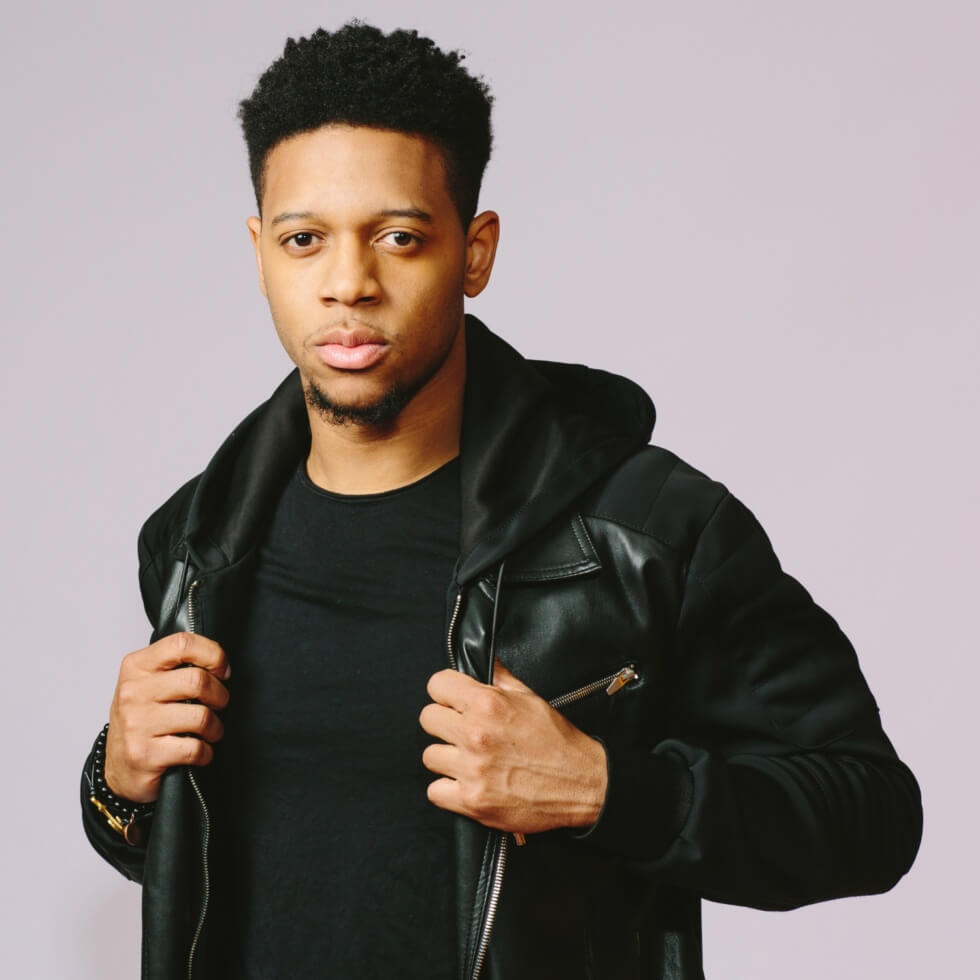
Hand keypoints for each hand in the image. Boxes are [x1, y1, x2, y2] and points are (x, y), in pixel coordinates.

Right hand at [104, 632, 229, 802]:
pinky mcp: (145, 754)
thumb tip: (219, 663)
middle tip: (220, 704)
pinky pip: (194, 748)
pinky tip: (200, 752)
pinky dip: (206, 752)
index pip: (183, 644)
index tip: (222, 670)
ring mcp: (137, 724)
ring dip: (215, 727)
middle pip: (197, 681)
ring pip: (201, 717)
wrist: (117, 766)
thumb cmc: (141, 720)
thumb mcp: (150, 683)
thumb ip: (177, 667)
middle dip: (220, 695)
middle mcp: (133, 693)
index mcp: (137, 667)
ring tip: (211, 731)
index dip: (213, 655)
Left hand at [419, 660, 607, 834]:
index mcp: (488, 704)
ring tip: (469, 759)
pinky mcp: (472, 802)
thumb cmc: (558, 741)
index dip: (445, 692)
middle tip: (462, 731)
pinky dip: (448, 789)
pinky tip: (467, 782)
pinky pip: (435, 791)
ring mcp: (472, 770)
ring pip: (429, 755)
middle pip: (427, 719)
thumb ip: (500, 677)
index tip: (453, 700)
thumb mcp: (531, 697)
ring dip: (447, 757)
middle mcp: (475, 735)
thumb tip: (483, 659)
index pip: (437, 685)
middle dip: (444, 722)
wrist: (582, 783)